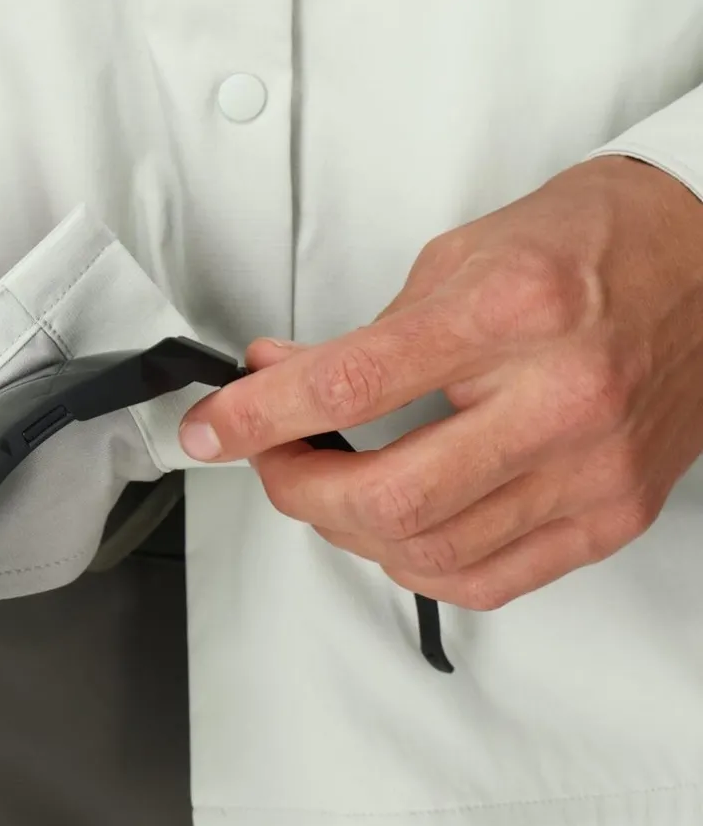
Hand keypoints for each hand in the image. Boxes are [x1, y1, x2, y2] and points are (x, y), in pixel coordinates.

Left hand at [178, 155, 702, 610]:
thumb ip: (367, 332)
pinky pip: (489, 580)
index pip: (350, 386)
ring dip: (348, 529)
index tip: (212, 428)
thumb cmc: (597, 245)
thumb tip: (280, 380)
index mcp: (513, 313)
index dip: (258, 418)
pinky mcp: (612, 515)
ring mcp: (592, 469)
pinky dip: (418, 565)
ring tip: (331, 488)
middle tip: (272, 459)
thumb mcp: (463, 256)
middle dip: (296, 488)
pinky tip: (396, 531)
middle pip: (385, 497)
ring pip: (428, 550)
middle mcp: (559, 399)